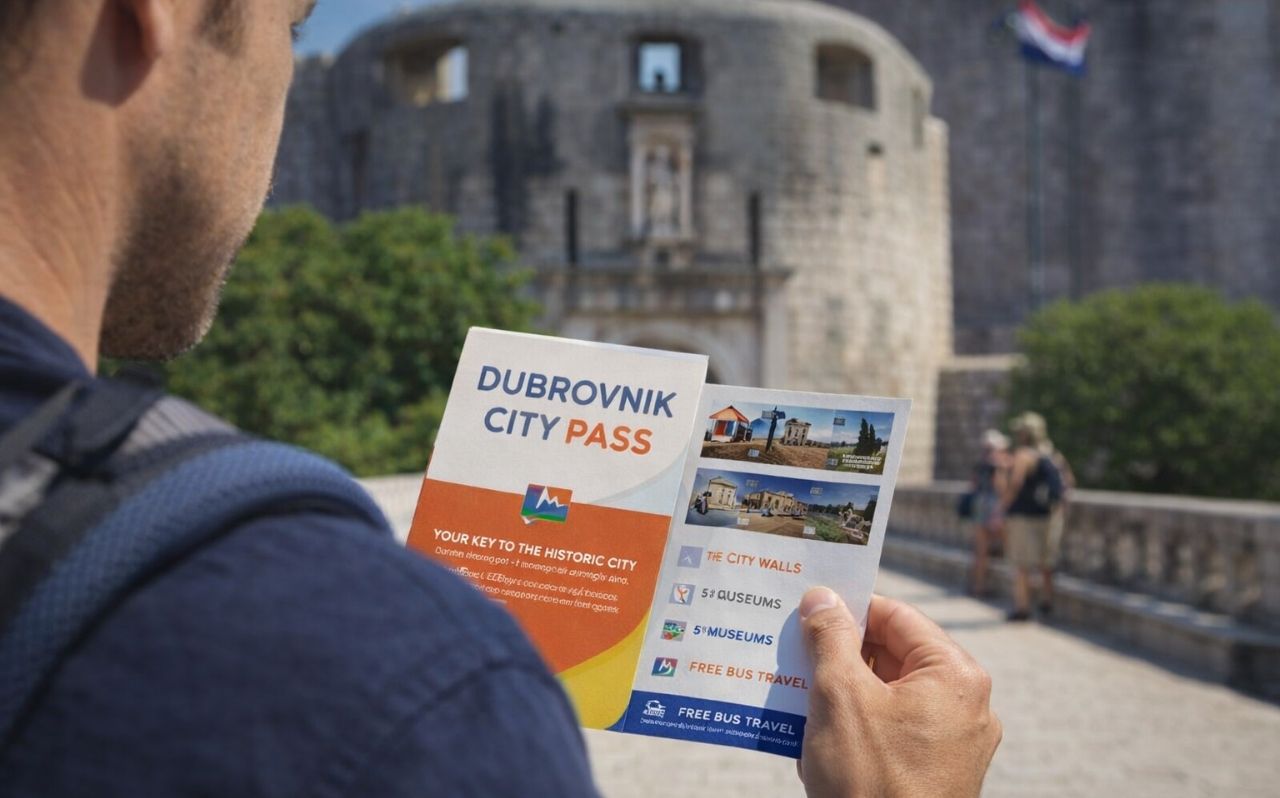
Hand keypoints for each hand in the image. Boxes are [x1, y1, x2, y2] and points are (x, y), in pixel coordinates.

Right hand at [797, 588, 1000, 797]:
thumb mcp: (840, 696)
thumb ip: (830, 638)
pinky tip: (817, 730)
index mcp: (955, 676)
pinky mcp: (937, 773)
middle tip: (796, 647)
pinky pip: (894, 728)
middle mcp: (966, 706)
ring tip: (798, 689)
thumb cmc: (870, 781)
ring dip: (845, 688)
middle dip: (842, 651)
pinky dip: (858, 722)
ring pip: (890, 693)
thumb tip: (823, 597)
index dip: (850, 607)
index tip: (809, 606)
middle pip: (895, 654)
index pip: (898, 617)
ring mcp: (954, 743)